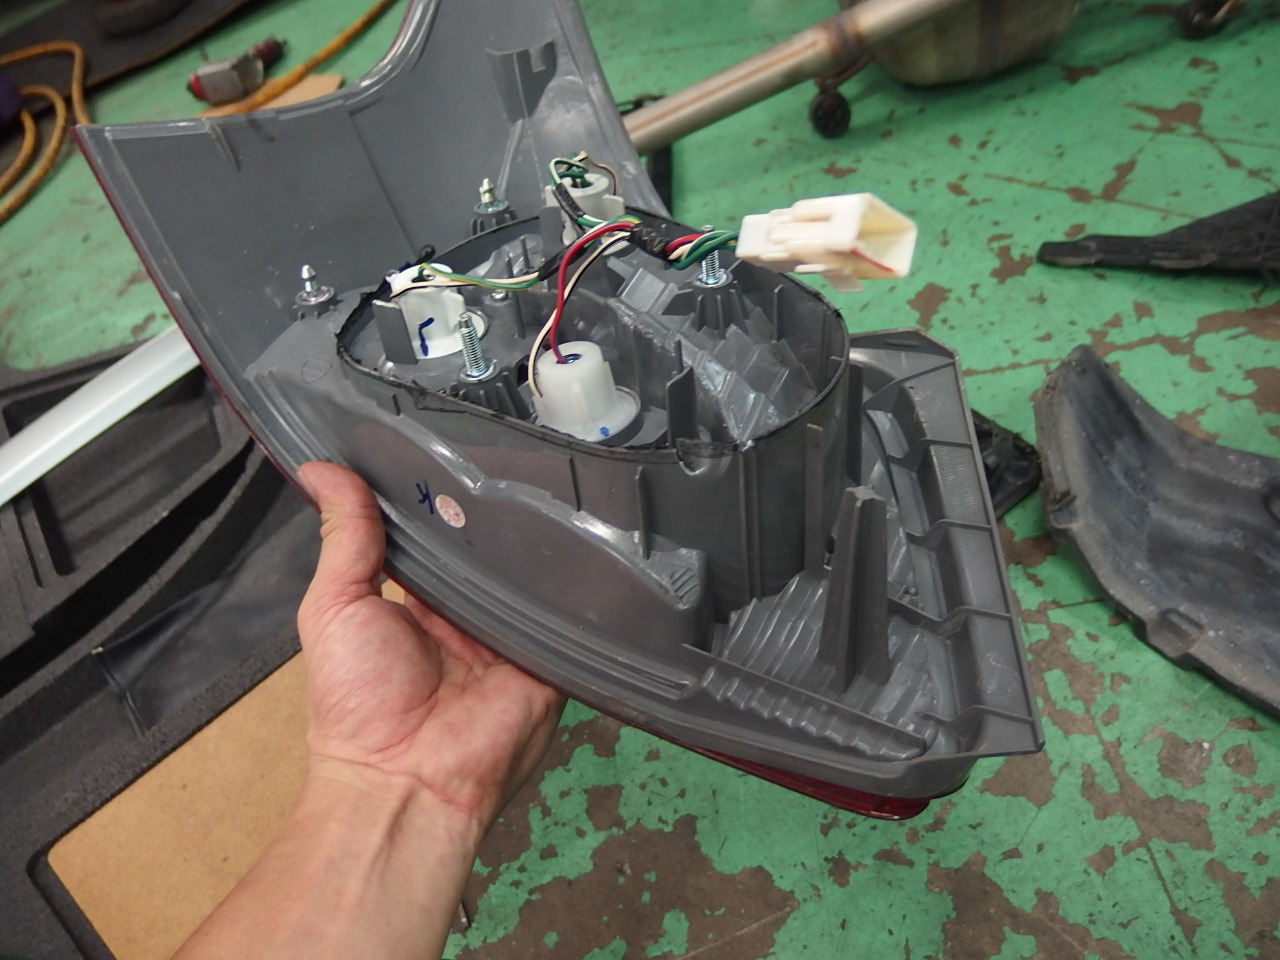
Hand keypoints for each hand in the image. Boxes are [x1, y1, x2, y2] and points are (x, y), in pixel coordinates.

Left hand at [295, 461, 564, 830]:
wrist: (409, 779)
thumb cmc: (358, 699)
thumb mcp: (334, 607)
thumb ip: (343, 539)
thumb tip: (321, 467)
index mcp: (420, 597)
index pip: (439, 530)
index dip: (442, 491)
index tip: (454, 435)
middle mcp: (470, 609)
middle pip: (489, 544)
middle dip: (496, 506)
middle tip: (511, 444)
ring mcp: (513, 630)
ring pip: (532, 568)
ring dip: (536, 535)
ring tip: (549, 475)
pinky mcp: (550, 651)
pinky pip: (567, 607)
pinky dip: (574, 577)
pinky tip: (582, 532)